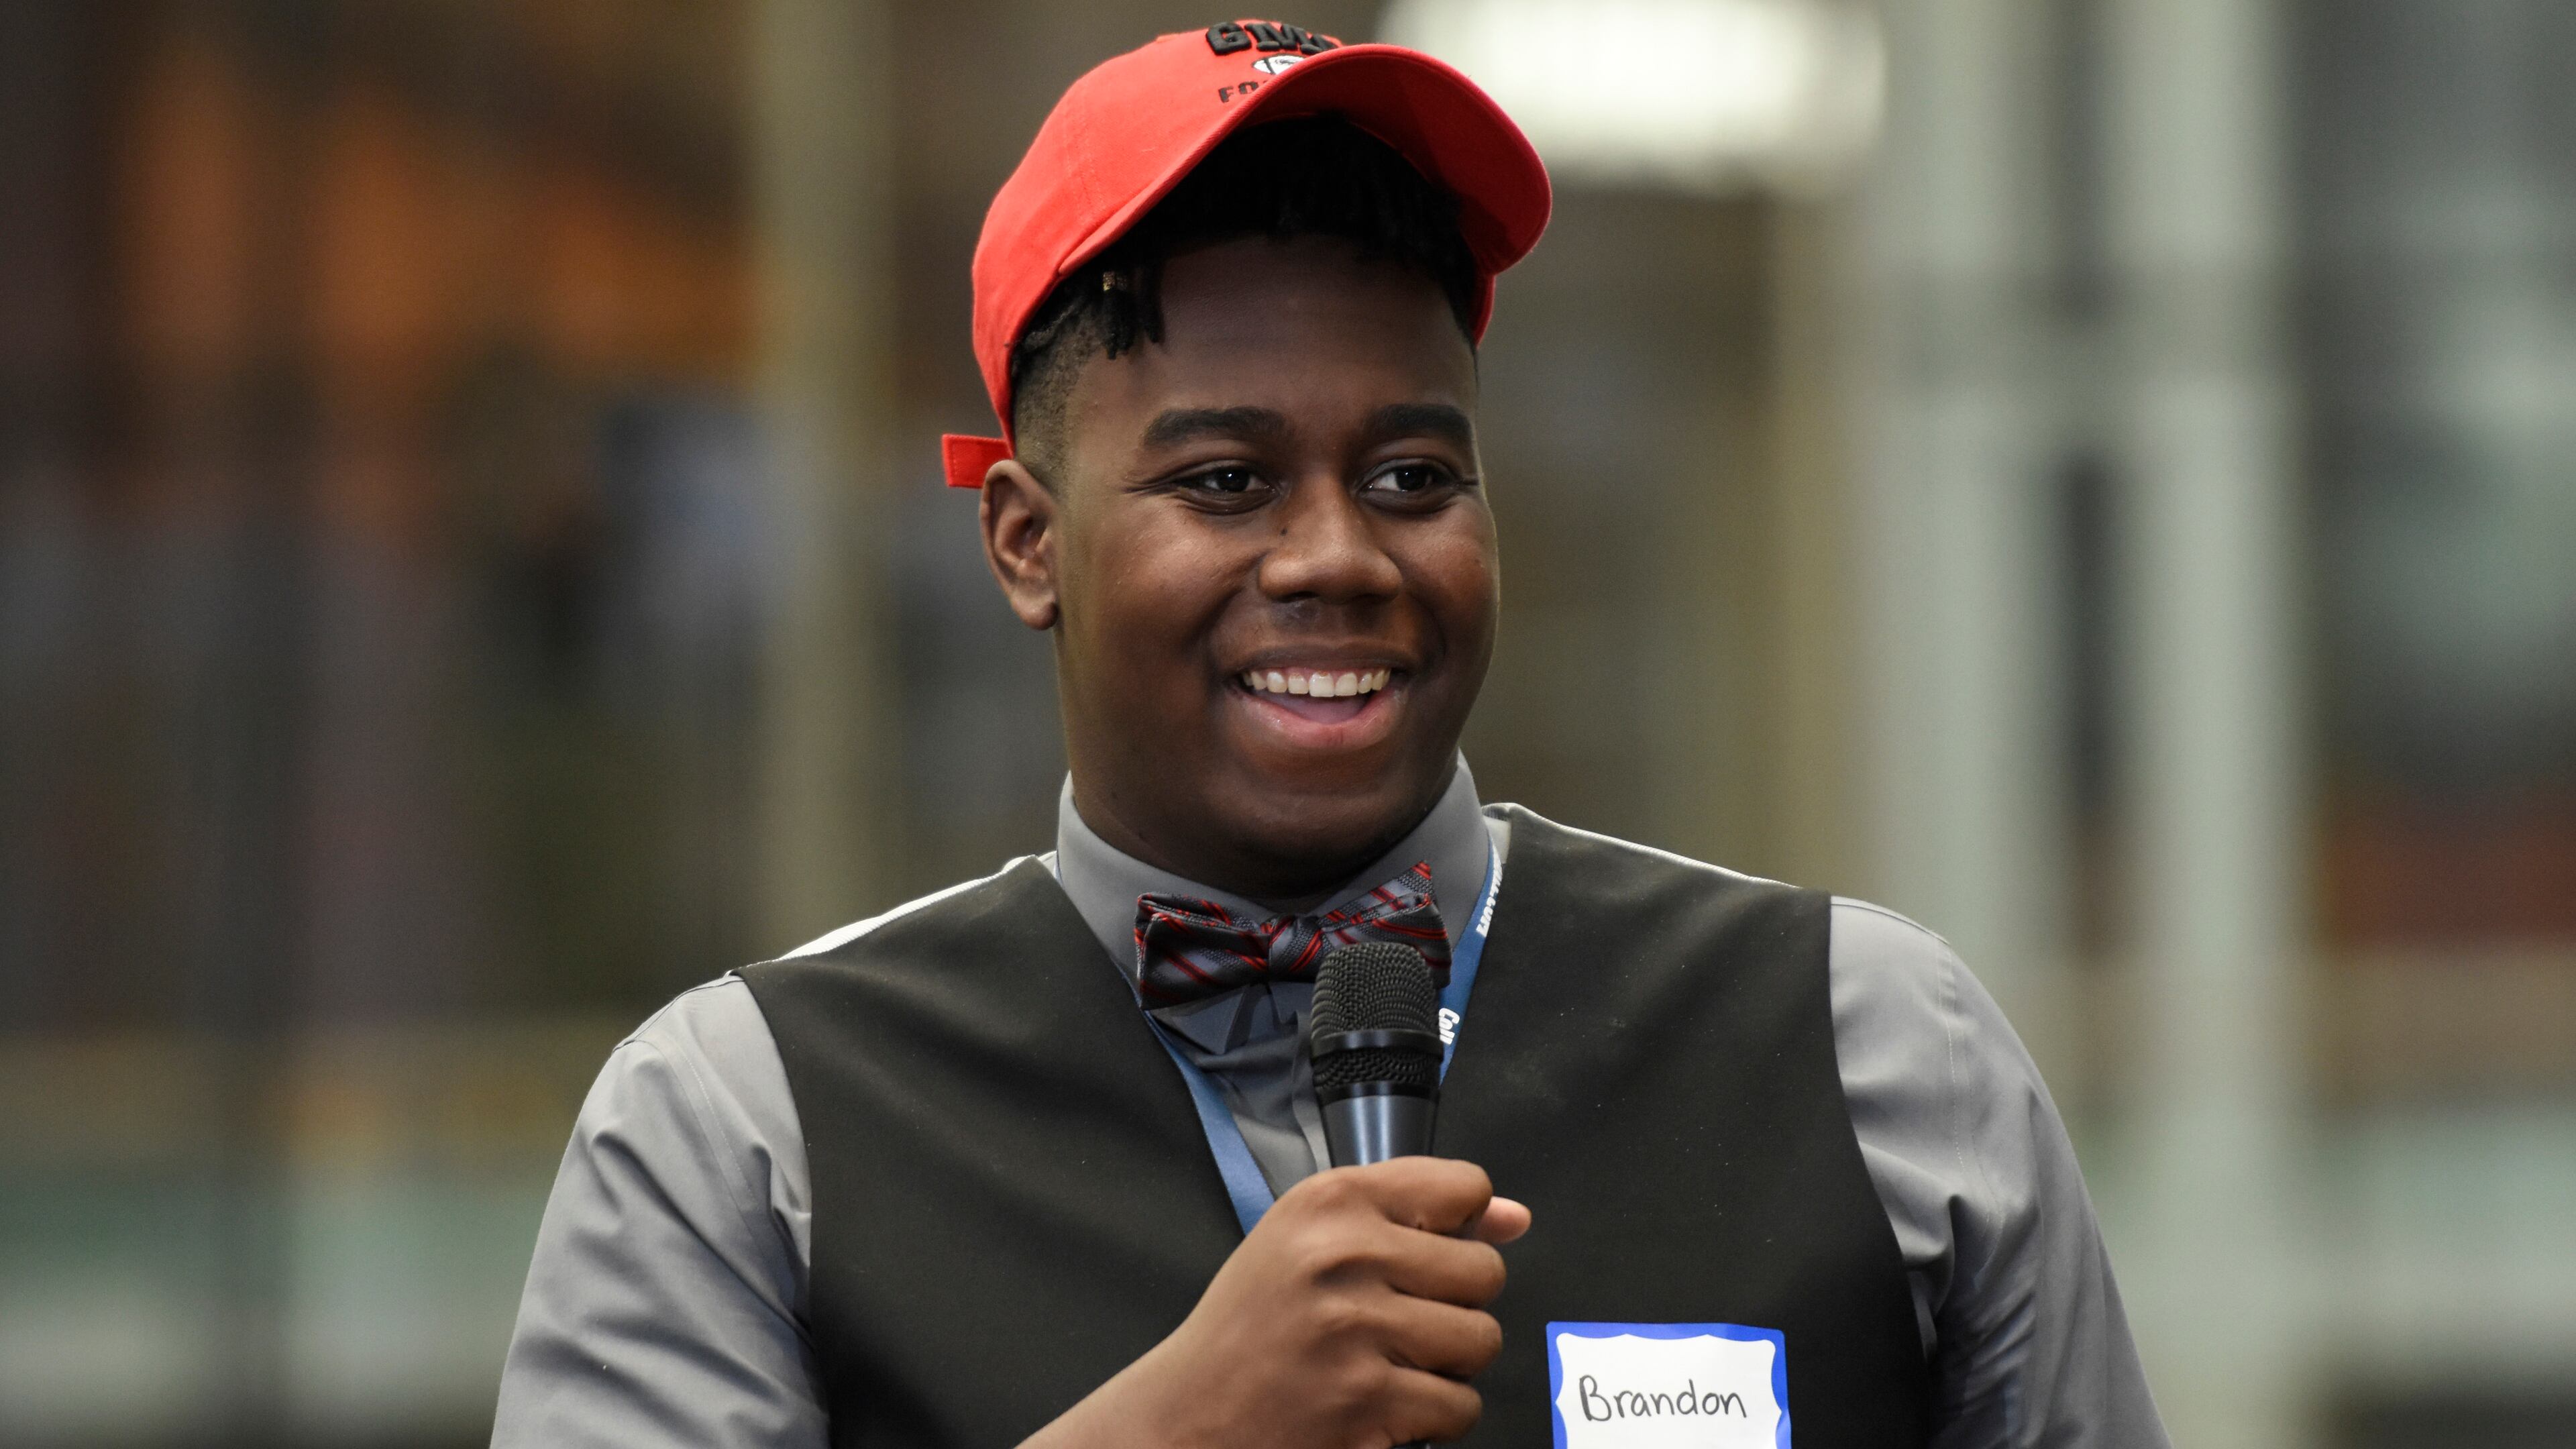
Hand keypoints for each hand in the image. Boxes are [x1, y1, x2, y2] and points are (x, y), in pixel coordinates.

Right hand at [1027, 1157, 1531, 1448]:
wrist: (1191, 1413)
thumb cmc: (1253, 1326)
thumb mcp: (1311, 1240)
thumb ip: (1413, 1215)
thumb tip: (1514, 1217)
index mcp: (1330, 1202)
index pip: (1464, 1186)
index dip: (1460, 1227)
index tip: (1426, 1251)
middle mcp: (1344, 1254)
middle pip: (1484, 1270)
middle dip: (1454, 1304)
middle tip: (1398, 1319)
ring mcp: (1357, 1328)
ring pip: (1481, 1340)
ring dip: (1447, 1363)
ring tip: (1391, 1361)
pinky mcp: (1369, 1399)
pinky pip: (1460, 1405)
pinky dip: (1433, 1415)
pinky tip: (1385, 1402)